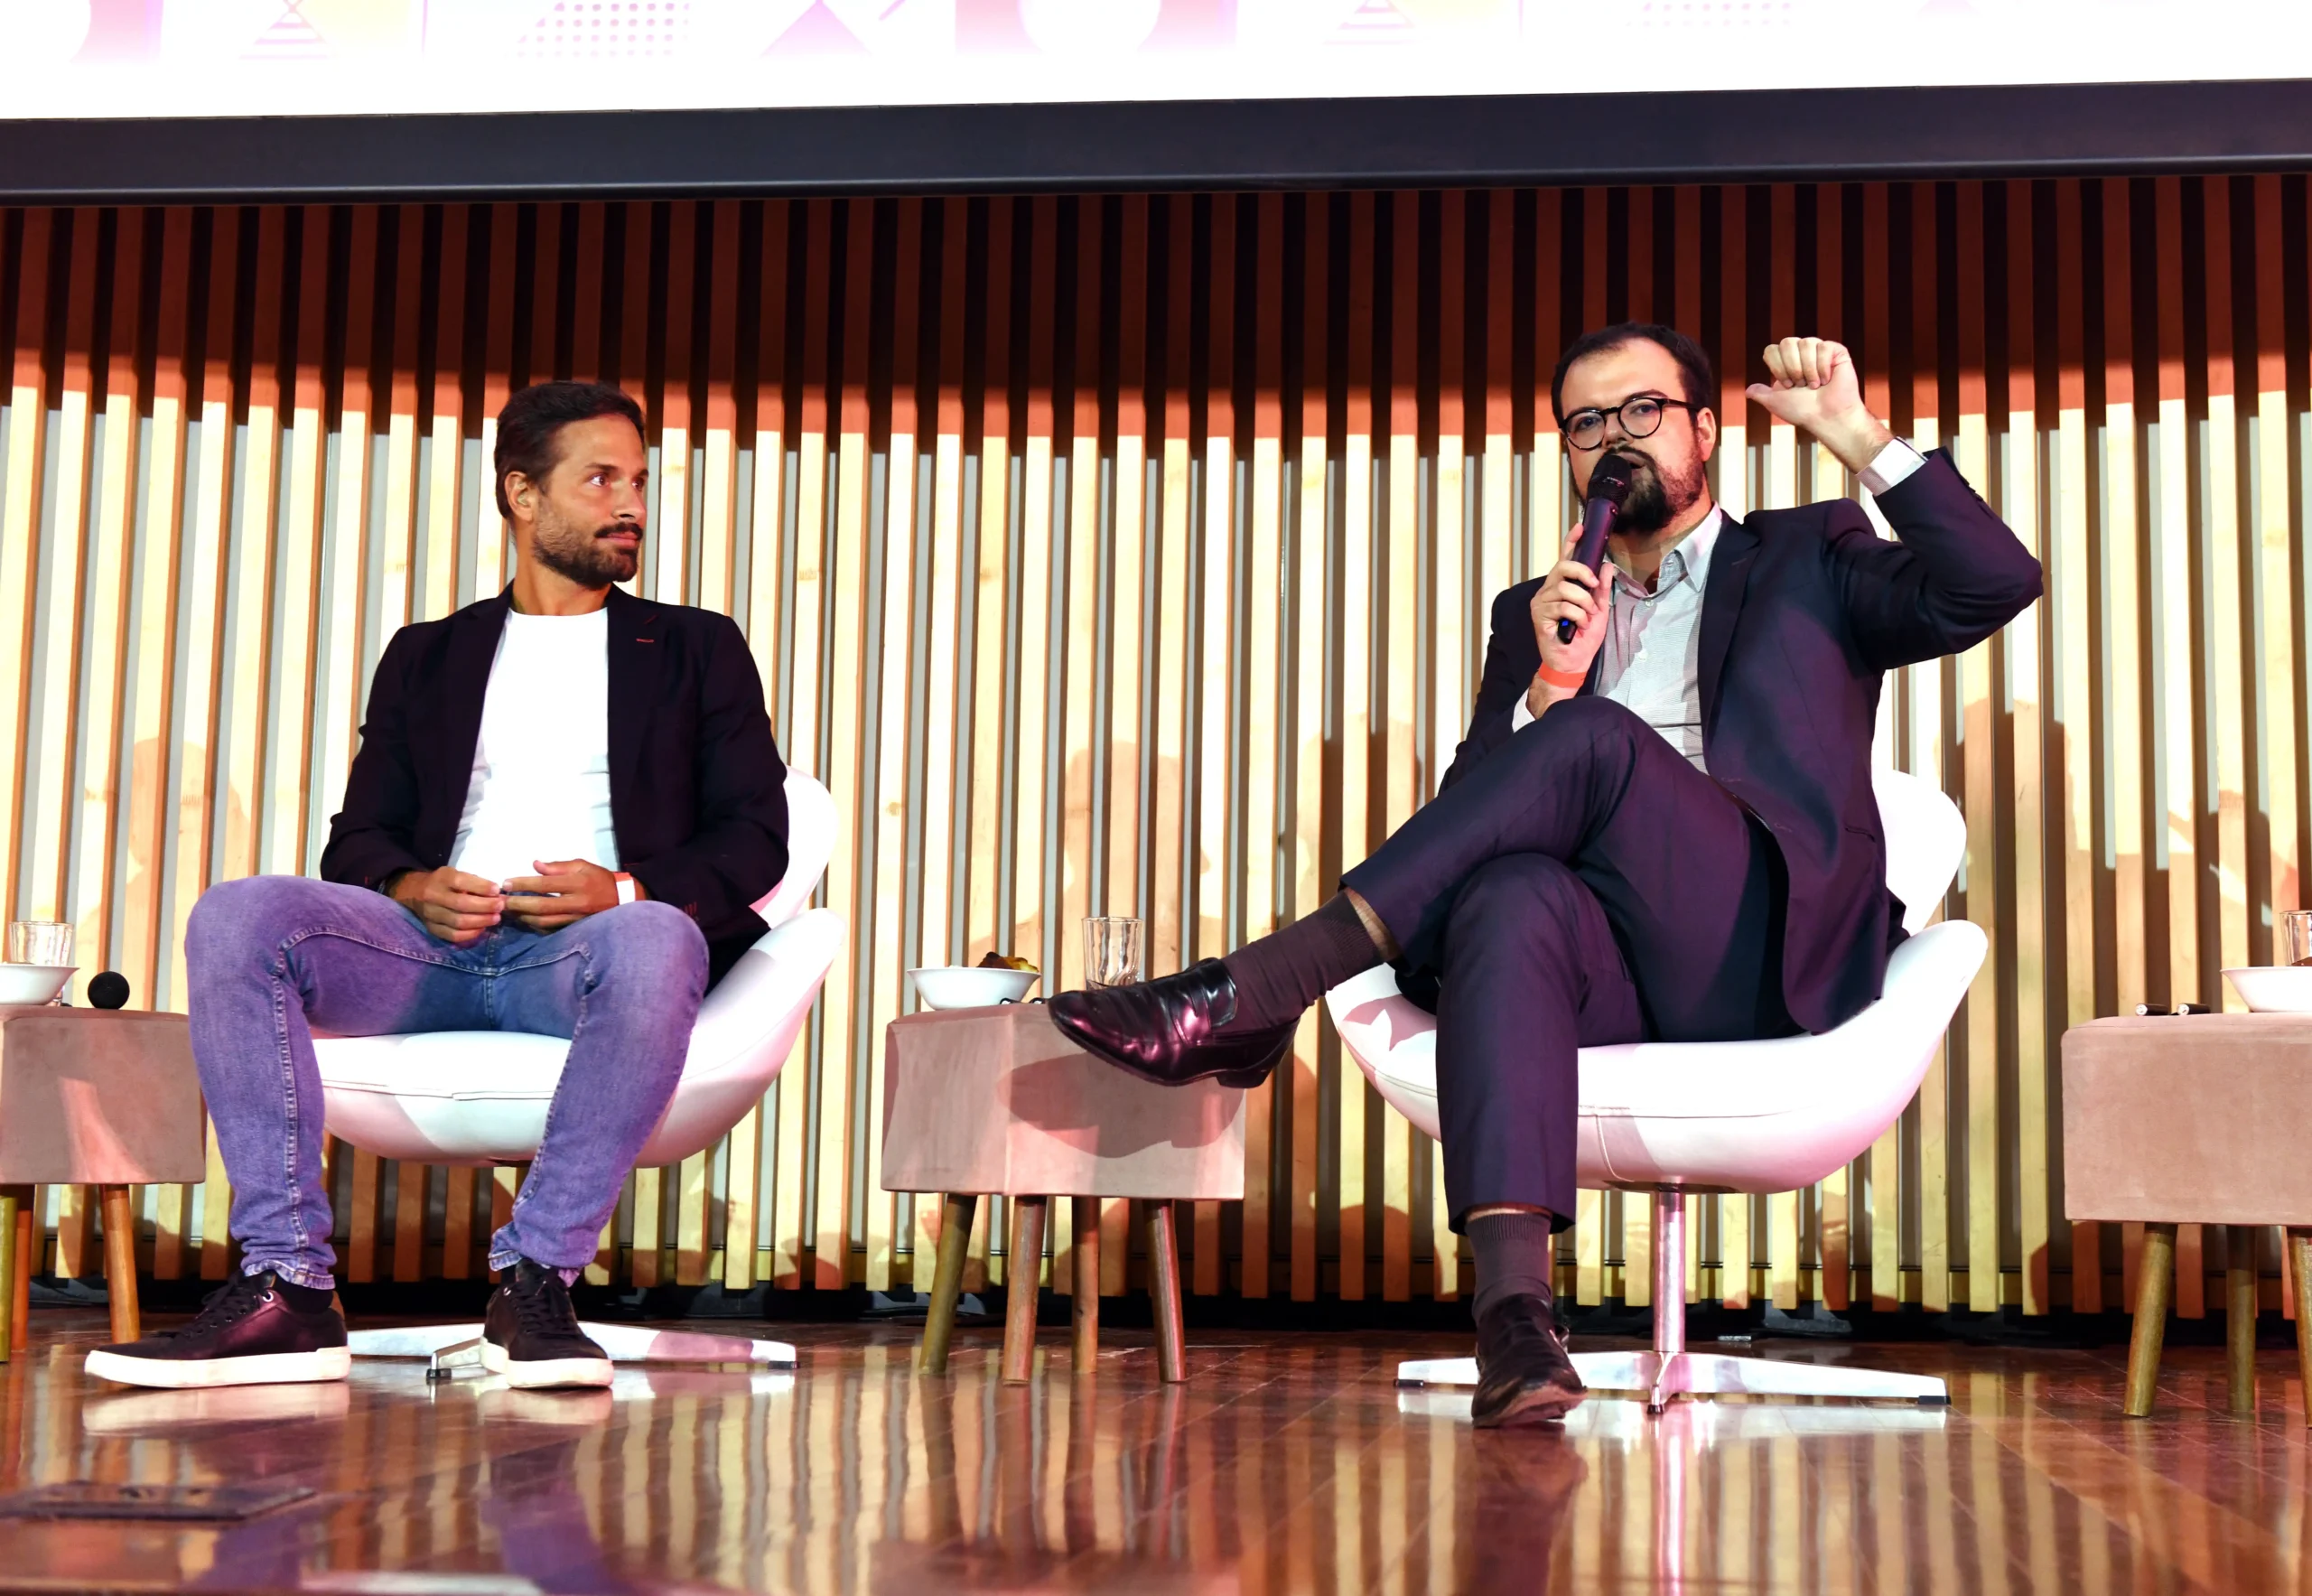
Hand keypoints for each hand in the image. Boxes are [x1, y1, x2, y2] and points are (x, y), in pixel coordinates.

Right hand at [388, 866, 505, 945]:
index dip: (481, 887)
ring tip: (495, 918)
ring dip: (481, 921)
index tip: (497, 890)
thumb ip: (472, 882)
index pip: (461, 882)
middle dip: (485, 906)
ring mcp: (430, 914)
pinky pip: (452, 935)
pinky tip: (482, 929)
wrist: (415, 892)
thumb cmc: (443, 882)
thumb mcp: (454, 874)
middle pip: (461, 904)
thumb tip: (496, 893)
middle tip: (500, 907)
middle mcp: (433, 896)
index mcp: (441, 878)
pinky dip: (470, 934)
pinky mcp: (431, 928)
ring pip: (458, 922)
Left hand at [502, 859, 633, 931]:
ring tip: (509, 911)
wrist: (622, 899)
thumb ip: (559, 866)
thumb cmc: (599, 879)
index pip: (546, 884)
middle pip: (542, 906)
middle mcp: (577, 902)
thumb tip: (535, 865)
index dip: (524, 884)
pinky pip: (551, 929)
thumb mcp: (582, 865)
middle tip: (501, 901)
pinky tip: (524, 919)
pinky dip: (535, 926)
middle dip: (518, 904)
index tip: (507, 883)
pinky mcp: (575, 928)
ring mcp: (576, 918)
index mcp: (578, 883)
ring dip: (523, 916)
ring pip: (545, 921)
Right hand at [1525, 524, 1607, 718]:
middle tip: (1594, 587)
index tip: (1580, 528)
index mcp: (1561, 587)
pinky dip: (1577, 617)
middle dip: (1583, 573)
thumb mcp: (1599, 611)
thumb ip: (1602, 589)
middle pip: (1563, 566)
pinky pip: (1563, 607)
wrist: (1572, 664)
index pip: (1565, 559)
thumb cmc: (1583, 640)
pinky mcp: (1539, 616)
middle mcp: (1548, 591)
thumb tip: (1607, 566)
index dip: (1571, 542)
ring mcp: (1541, 603)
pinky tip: (1578, 627)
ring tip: (1586, 617)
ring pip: (1565, 588)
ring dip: (1583, 603)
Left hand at [1744, 337, 1895, 474]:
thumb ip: (1761, 393)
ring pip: (1806, 342)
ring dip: (1808, 369)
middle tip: (1800, 385)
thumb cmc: (1803, 411)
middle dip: (1792, 367)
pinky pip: (1824, 347)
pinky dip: (1823, 366)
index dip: (1777, 367)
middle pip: (1787, 342)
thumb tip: (1748, 390)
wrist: (1826, 417)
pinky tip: (1826, 379)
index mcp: (1786, 363)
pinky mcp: (1836, 352)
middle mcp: (1801, 354)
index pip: (1772, 349)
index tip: (1787, 385)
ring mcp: (1819, 351)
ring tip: (1814, 385)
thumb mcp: (1775, 402)